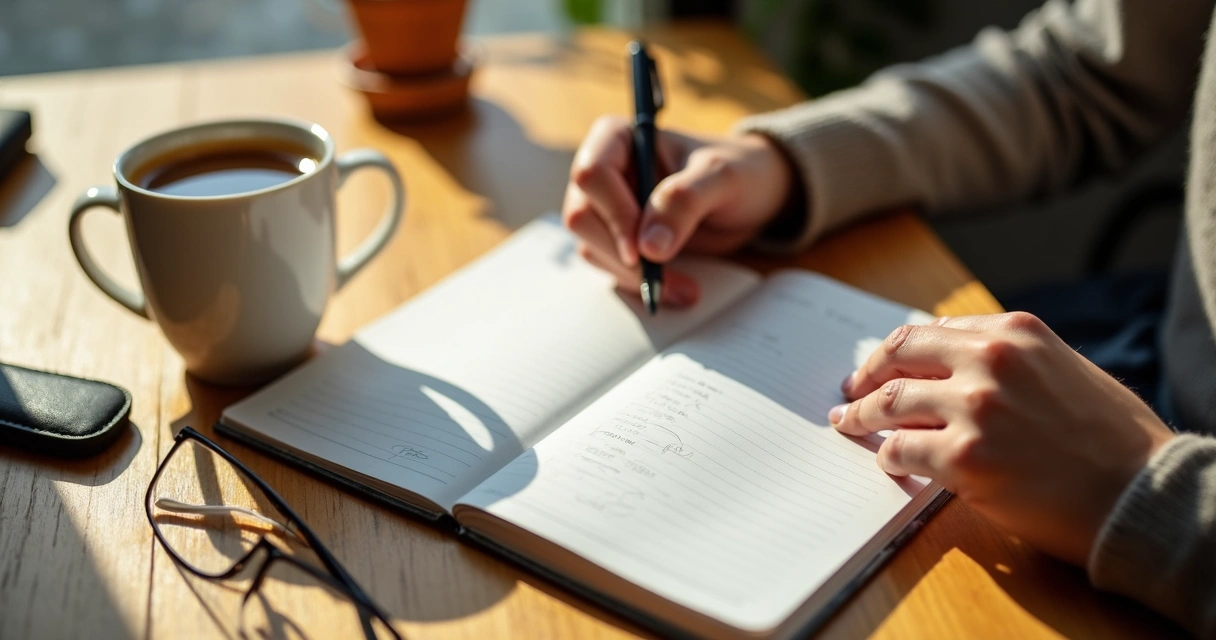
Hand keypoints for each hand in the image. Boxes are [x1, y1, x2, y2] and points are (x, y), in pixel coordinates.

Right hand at [562, 115, 793, 305]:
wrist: (756, 195)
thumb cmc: (739, 170)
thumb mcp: (722, 178)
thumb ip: (685, 201)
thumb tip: (648, 247)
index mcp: (620, 138)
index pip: (592, 174)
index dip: (612, 214)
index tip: (641, 250)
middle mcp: (605, 171)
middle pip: (582, 216)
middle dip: (620, 254)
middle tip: (662, 279)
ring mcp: (607, 208)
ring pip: (591, 246)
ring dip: (631, 276)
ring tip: (682, 290)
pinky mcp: (618, 239)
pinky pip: (610, 266)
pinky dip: (638, 284)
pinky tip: (675, 290)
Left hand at [830, 312, 1175, 565]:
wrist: (1142, 494)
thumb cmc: (1112, 440)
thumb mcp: (1063, 369)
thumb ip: (1008, 360)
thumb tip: (950, 366)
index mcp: (1014, 331)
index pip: (931, 330)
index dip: (897, 351)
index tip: (881, 365)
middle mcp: (990, 359)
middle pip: (899, 354)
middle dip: (867, 374)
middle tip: (851, 393)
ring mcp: (974, 407)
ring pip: (889, 402)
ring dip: (863, 416)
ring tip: (851, 425)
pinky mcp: (964, 458)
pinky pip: (900, 451)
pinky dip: (887, 457)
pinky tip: (890, 464)